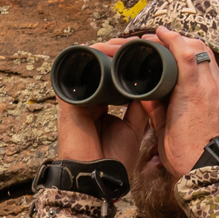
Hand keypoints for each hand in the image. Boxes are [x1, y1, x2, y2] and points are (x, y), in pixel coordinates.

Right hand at [54, 38, 148, 178]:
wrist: (98, 176)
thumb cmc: (114, 158)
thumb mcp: (134, 127)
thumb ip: (140, 107)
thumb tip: (150, 86)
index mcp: (102, 105)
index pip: (113, 76)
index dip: (126, 62)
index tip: (143, 52)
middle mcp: (89, 98)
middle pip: (100, 66)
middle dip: (117, 51)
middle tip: (135, 42)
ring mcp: (78, 98)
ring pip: (88, 65)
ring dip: (103, 50)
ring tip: (121, 42)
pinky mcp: (68, 101)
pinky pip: (74, 72)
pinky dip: (87, 58)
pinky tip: (102, 48)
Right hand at [132, 28, 218, 177]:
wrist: (210, 170)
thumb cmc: (184, 153)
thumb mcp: (162, 128)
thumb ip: (154, 105)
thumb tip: (146, 91)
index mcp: (193, 92)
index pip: (185, 51)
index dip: (170, 38)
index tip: (158, 33)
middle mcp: (211, 87)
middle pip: (200, 47)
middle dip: (181, 38)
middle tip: (164, 39)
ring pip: (209, 56)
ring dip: (192, 48)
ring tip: (175, 50)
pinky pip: (213, 70)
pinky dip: (200, 62)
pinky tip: (188, 68)